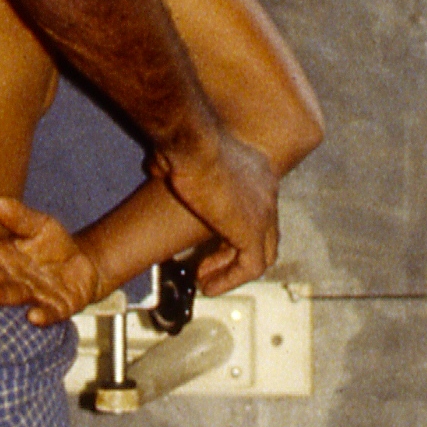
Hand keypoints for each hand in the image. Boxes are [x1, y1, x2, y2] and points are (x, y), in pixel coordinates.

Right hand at [0, 199, 104, 324]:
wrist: (84, 266)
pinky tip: (33, 316)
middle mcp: (14, 277)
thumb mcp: (39, 225)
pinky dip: (41, 316)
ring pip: (13, 295)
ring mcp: (34, 294)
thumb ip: (19, 216)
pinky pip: (48, 312)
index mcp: (5, 255)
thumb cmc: (54, 245)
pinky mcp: (56, 308)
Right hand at [153, 128, 279, 290]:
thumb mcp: (179, 151)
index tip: (212, 240)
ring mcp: (263, 212)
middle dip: (235, 252)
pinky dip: (231, 279)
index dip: (233, 227)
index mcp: (255, 169)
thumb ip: (175, 163)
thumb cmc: (182, 140)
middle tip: (209, 265)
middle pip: (266, 232)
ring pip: (261, 253)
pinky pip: (250, 267)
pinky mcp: (252, 231)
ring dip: (232, 270)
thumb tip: (159, 168)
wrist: (192, 144)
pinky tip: (209, 286)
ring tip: (207, 281)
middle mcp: (266, 190)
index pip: (257, 207)